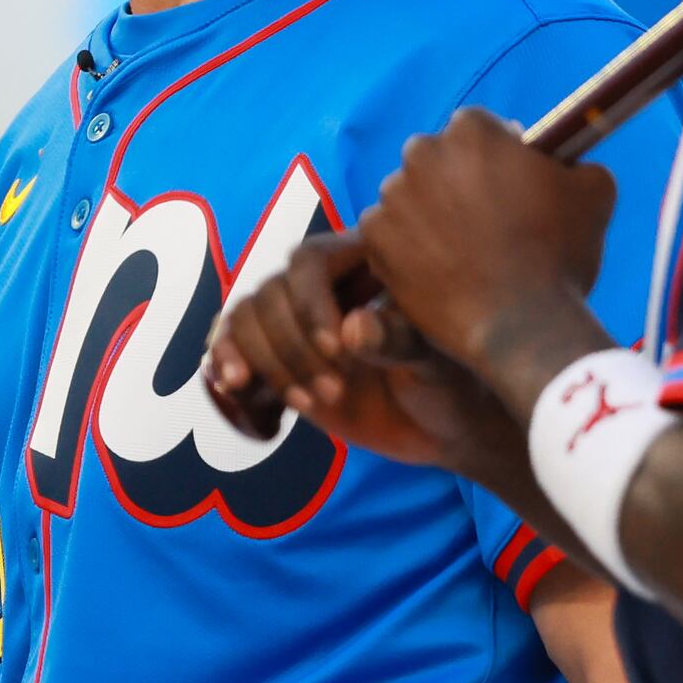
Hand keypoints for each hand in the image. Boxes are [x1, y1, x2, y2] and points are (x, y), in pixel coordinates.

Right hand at [204, 234, 440, 456]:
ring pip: (246, 319)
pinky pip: (233, 346)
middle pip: (271, 293)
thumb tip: (352, 329)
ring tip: (307, 403)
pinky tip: (235, 385)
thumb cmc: (456, 377)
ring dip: (266, 363)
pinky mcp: (279, 359)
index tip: (336, 351)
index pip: (309, 260)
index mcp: (363, 261)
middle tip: (334, 391)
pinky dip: (226, 362)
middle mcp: (322, 286)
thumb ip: (397, 339)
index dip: (310, 303)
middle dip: (293, 347)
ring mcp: (296, 322)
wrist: (446, 422)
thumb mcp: (438, 359)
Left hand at [356, 110, 617, 387]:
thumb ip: (574, 161)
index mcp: (472, 131)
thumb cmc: (561, 255)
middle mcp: (423, 154)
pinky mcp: (374, 239)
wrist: (521, 325)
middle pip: (435, 158)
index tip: (503, 183)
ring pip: (407, 196)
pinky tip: (435, 270)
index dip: (491, 156)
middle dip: (453, 181)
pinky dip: (404, 248)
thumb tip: (566, 158)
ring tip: (459, 252)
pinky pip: (386, 233)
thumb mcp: (593, 192)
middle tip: (481, 221)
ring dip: (427, 214)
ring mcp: (393, 197)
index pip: (474, 129)